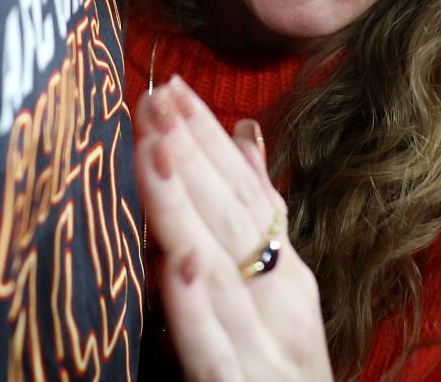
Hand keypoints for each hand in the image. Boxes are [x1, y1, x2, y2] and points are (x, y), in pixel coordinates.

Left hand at [136, 77, 332, 381]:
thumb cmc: (277, 370)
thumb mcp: (275, 292)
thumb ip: (259, 216)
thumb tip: (246, 131)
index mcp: (287, 279)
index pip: (249, 195)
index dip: (210, 140)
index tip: (171, 86)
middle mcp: (285, 307)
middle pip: (237, 220)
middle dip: (194, 156)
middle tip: (153, 98)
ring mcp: (270, 355)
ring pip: (224, 275)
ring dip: (188, 211)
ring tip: (156, 153)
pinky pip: (217, 354)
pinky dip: (199, 309)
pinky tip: (178, 266)